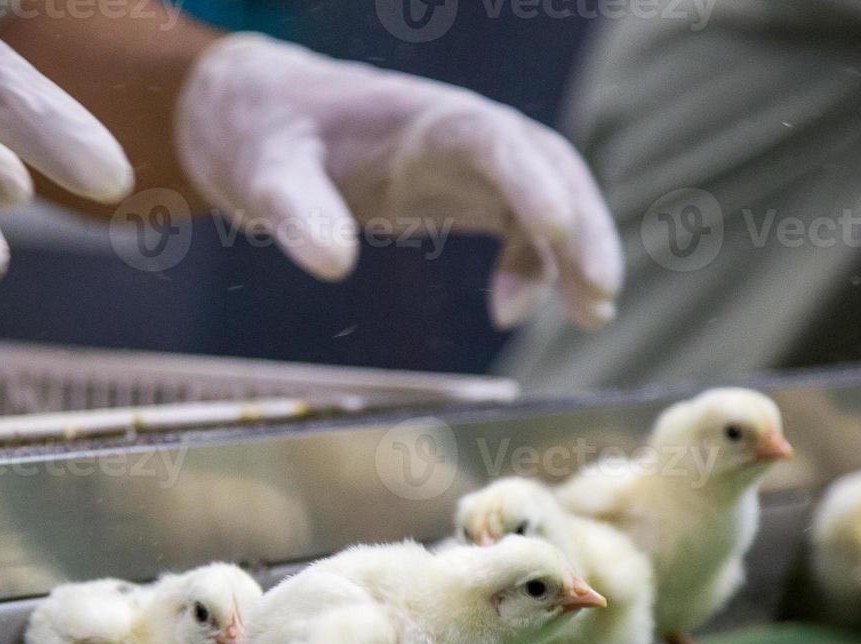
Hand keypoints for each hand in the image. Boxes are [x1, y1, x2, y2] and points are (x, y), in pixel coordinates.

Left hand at [175, 34, 621, 328]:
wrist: (262, 121)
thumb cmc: (264, 136)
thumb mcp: (264, 173)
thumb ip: (295, 211)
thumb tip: (334, 266)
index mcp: (420, 116)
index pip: (493, 139)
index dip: (529, 180)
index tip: (554, 228)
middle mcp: (460, 133)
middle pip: (546, 166)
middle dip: (582, 224)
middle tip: (598, 292)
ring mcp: (469, 164)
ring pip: (548, 198)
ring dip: (576, 253)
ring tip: (593, 311)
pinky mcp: (465, 195)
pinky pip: (519, 228)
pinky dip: (531, 268)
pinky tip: (509, 311)